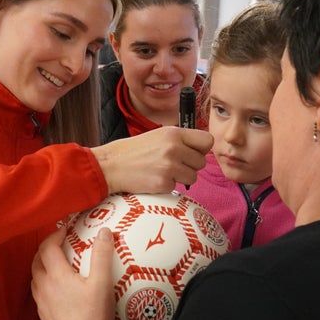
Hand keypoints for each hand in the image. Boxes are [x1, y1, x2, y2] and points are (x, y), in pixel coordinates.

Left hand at [31, 227, 115, 319]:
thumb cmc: (93, 315)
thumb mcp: (103, 283)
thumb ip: (102, 255)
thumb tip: (103, 231)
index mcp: (56, 275)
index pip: (48, 247)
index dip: (55, 234)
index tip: (66, 229)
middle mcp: (44, 286)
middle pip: (36, 260)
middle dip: (46, 248)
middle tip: (59, 243)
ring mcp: (41, 302)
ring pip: (35, 277)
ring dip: (42, 265)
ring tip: (56, 263)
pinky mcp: (43, 315)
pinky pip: (38, 292)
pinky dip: (44, 282)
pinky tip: (56, 288)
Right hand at [91, 126, 212, 193]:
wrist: (111, 165)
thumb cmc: (135, 151)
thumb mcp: (159, 136)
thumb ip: (180, 140)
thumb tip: (202, 150)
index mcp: (174, 133)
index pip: (207, 141)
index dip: (201, 149)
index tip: (192, 152)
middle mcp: (174, 148)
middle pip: (201, 162)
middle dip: (190, 166)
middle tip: (173, 164)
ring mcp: (169, 166)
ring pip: (193, 176)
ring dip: (181, 177)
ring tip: (163, 171)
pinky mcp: (163, 183)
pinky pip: (177, 187)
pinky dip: (167, 185)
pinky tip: (154, 178)